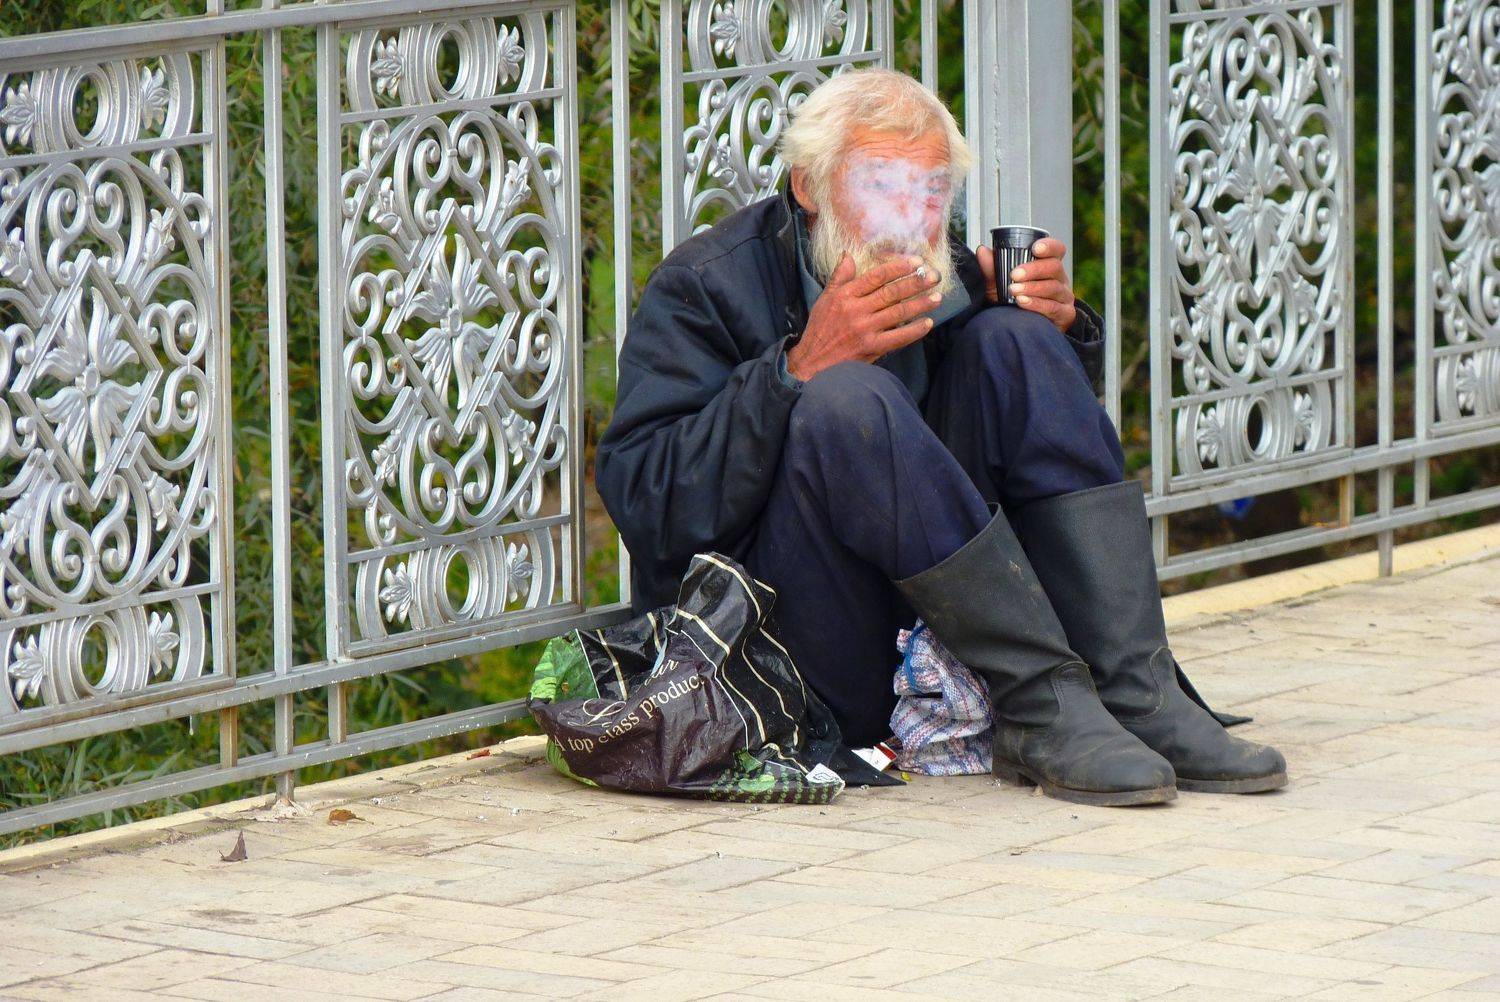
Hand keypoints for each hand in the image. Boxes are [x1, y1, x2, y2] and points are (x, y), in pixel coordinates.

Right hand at [785, 254, 941, 381]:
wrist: (813, 363)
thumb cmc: (819, 330)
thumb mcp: (825, 299)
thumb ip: (839, 277)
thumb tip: (848, 254)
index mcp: (845, 295)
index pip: (877, 276)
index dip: (899, 267)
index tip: (917, 261)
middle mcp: (856, 310)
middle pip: (891, 293)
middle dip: (916, 283)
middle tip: (934, 276)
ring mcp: (865, 330)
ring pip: (898, 313)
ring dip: (920, 304)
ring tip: (937, 297)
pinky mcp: (871, 348)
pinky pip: (898, 338)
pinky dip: (914, 331)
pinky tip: (927, 324)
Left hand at [976, 238, 1076, 332]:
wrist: (1020, 332)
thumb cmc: (1013, 303)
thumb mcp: (999, 285)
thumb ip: (992, 269)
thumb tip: (982, 251)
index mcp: (1048, 266)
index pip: (1056, 250)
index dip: (1049, 246)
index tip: (1035, 248)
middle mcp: (1060, 279)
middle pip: (1054, 267)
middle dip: (1034, 269)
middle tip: (1015, 274)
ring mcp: (1064, 297)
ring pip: (1053, 287)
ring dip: (1032, 288)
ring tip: (1014, 290)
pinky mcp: (1065, 315)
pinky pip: (1053, 307)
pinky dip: (1036, 304)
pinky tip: (1023, 302)